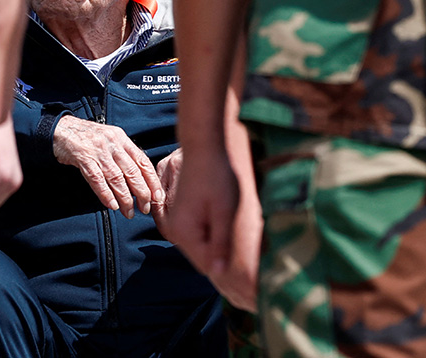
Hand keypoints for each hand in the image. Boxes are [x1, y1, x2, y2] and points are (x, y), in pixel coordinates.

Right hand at [53, 116, 164, 218]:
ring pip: (116, 178)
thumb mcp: (110, 139)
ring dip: (125, 198)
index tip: (157, 196)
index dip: (152, 180)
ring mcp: (98, 150)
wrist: (62, 129)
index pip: (143, 161)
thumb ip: (124, 154)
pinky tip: (112, 205)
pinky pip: (97, 179)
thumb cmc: (87, 137)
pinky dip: (106, 194)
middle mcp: (112, 143)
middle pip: (132, 172)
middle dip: (141, 193)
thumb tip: (140, 176)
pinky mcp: (83, 157)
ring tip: (128, 212)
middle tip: (145, 209)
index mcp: (121, 139)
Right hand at [155, 146, 259, 311]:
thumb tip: (220, 273)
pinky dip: (213, 235)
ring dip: (219, 246)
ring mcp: (176, 222)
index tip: (250, 277)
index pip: (208, 266)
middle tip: (249, 258)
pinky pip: (199, 235)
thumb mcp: (225, 211)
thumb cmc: (218, 176)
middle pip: (203, 258)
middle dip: (223, 259)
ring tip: (238, 237)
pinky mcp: (182, 214)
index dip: (228, 273)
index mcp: (185, 232)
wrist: (204, 147)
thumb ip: (221, 243)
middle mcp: (175, 230)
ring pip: (201, 246)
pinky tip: (226, 225)